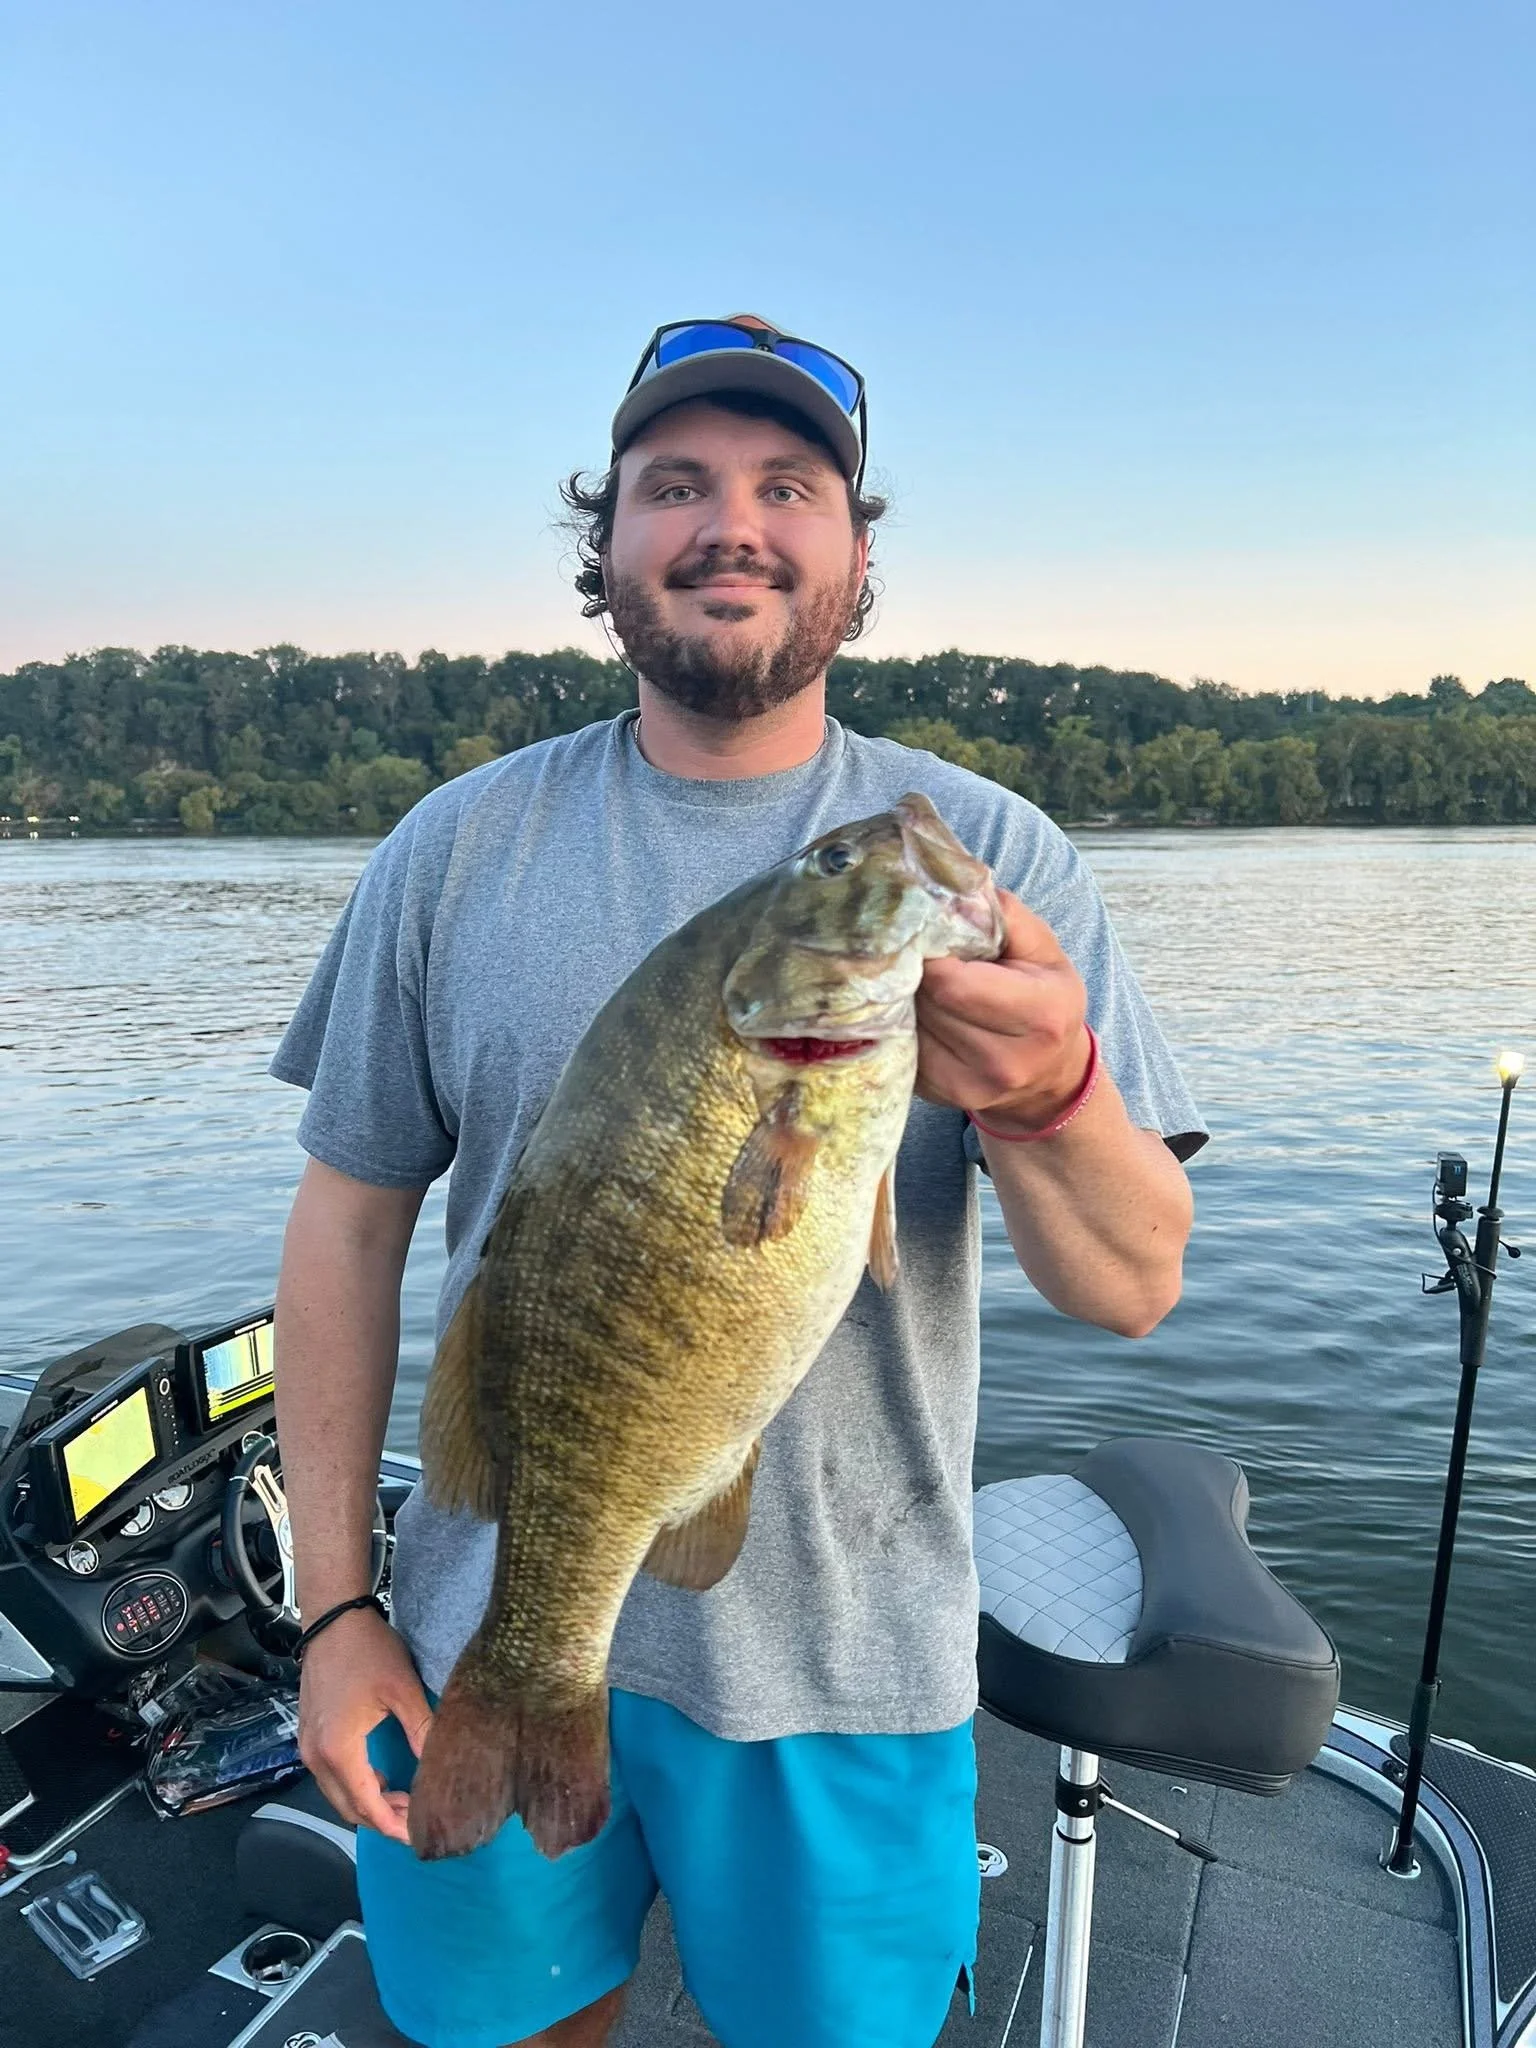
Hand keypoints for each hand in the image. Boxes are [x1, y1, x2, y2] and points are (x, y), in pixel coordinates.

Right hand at [297, 1606, 432, 1844]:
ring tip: (405, 1798)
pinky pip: (331, 1777)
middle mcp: (316, 1757)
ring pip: (338, 1795)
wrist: (333, 1619)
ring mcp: (307, 1747)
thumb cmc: (368, 1651)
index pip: (367, 1806)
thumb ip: (422, 1731)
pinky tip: (382, 1779)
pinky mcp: (308, 1736)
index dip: (394, 1825)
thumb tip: (442, 1767)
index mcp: (338, 1750)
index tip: (420, 1834)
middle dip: (383, 1820)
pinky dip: (356, 1786)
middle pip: (349, 1808)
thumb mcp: (403, 1690)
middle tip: (418, 1816)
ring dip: (369, 1803)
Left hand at [916, 889, 1091, 1131]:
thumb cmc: (1047, 1000)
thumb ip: (1006, 916)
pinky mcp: (938, 1098)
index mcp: (1039, 1016)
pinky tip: (915, 1010)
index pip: (953, 983)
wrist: (1050, 1078)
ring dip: (904, 998)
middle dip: (914, 972)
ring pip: (908, 1025)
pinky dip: (901, 1025)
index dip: (929, 952)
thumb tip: (954, 888)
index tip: (923, 932)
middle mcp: (1004, 1062)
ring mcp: (968, 1088)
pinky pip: (900, 1049)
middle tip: (911, 951)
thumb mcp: (1045, 951)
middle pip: (926, 1003)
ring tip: (916, 980)